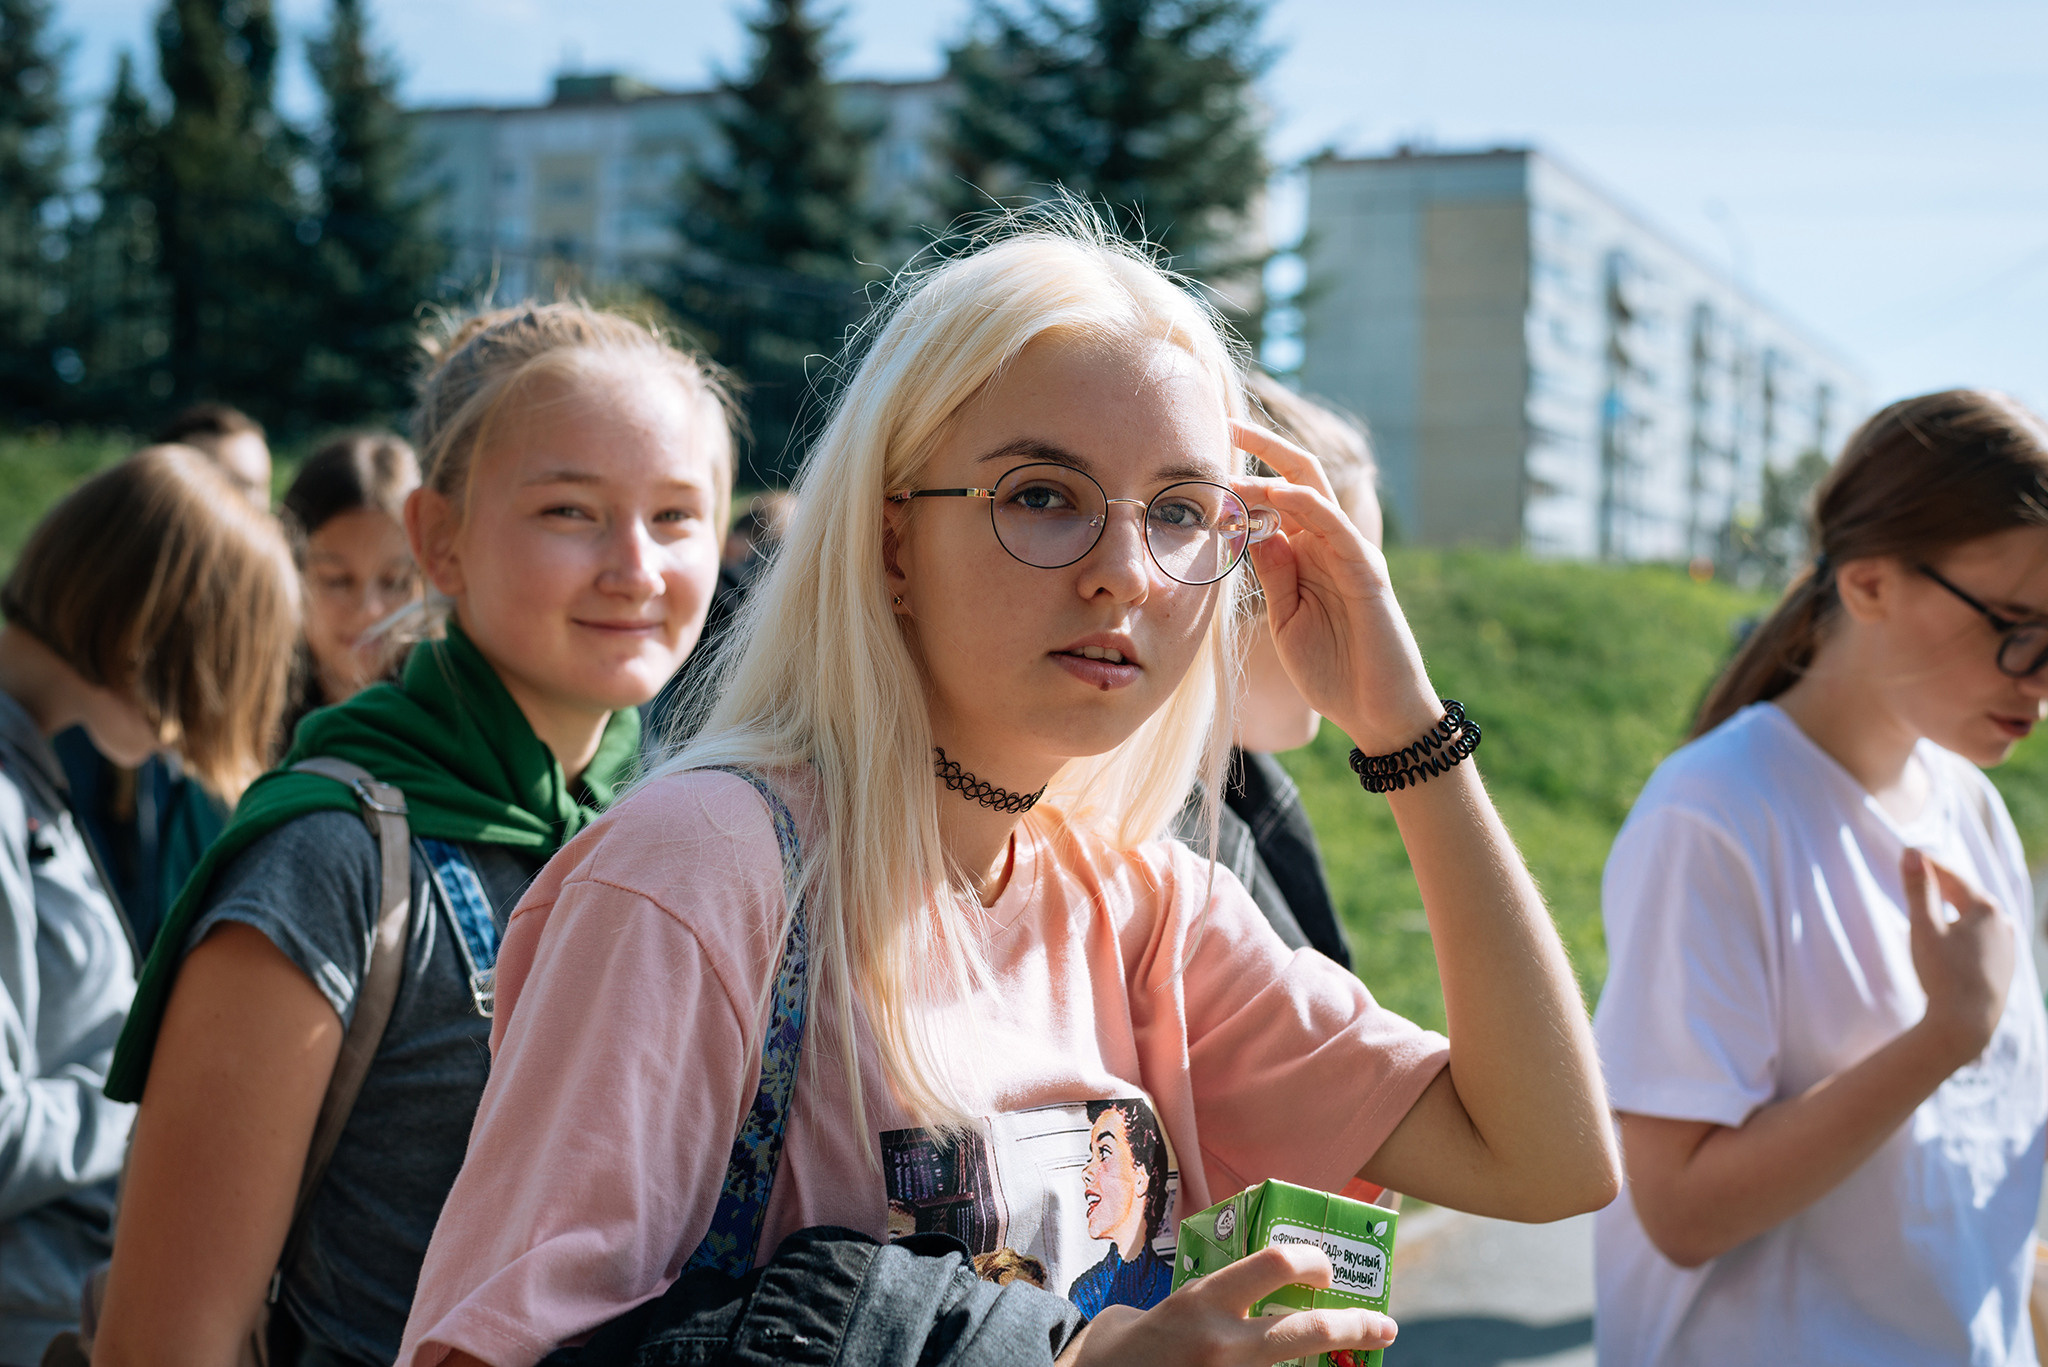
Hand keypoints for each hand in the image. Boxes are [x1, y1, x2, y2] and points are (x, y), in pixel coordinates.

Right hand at [1056, 1243, 1397, 1366]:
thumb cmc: (1113, 1354)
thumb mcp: (1147, 1313)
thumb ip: (1196, 1305)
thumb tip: (1236, 1300)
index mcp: (1200, 1303)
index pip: (1275, 1265)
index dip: (1313, 1261)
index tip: (1327, 1268)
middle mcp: (1220, 1344)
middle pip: (1306, 1330)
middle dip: (1353, 1327)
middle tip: (1382, 1327)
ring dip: (1321, 1366)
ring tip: (1345, 1359)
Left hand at [1231, 421, 1439, 752]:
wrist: (1376, 711)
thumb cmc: (1332, 669)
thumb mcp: (1286, 616)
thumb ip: (1272, 572)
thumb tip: (1249, 529)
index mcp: (1308, 552)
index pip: (1277, 495)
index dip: (1246, 471)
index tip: (1206, 456)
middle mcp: (1330, 543)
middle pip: (1299, 475)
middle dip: (1264, 446)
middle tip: (1224, 423)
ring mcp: (1351, 554)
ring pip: (1313, 495)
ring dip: (1272, 475)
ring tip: (1234, 466)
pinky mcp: (1367, 573)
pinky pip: (1336, 528)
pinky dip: (1309, 507)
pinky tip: (1280, 494)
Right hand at [1902, 847, 2015, 1061]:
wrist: (1968, 1023)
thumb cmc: (1944, 974)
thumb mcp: (1923, 927)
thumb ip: (1918, 888)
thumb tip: (1911, 852)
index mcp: (1986, 908)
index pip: (1951, 876)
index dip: (1926, 864)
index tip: (1907, 854)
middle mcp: (2003, 921)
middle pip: (1965, 894)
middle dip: (1941, 884)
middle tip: (1918, 875)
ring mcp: (2008, 943)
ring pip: (1974, 915)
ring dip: (1953, 906)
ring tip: (1932, 903)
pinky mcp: (2004, 963)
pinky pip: (1981, 935)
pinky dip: (1962, 927)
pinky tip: (1950, 935)